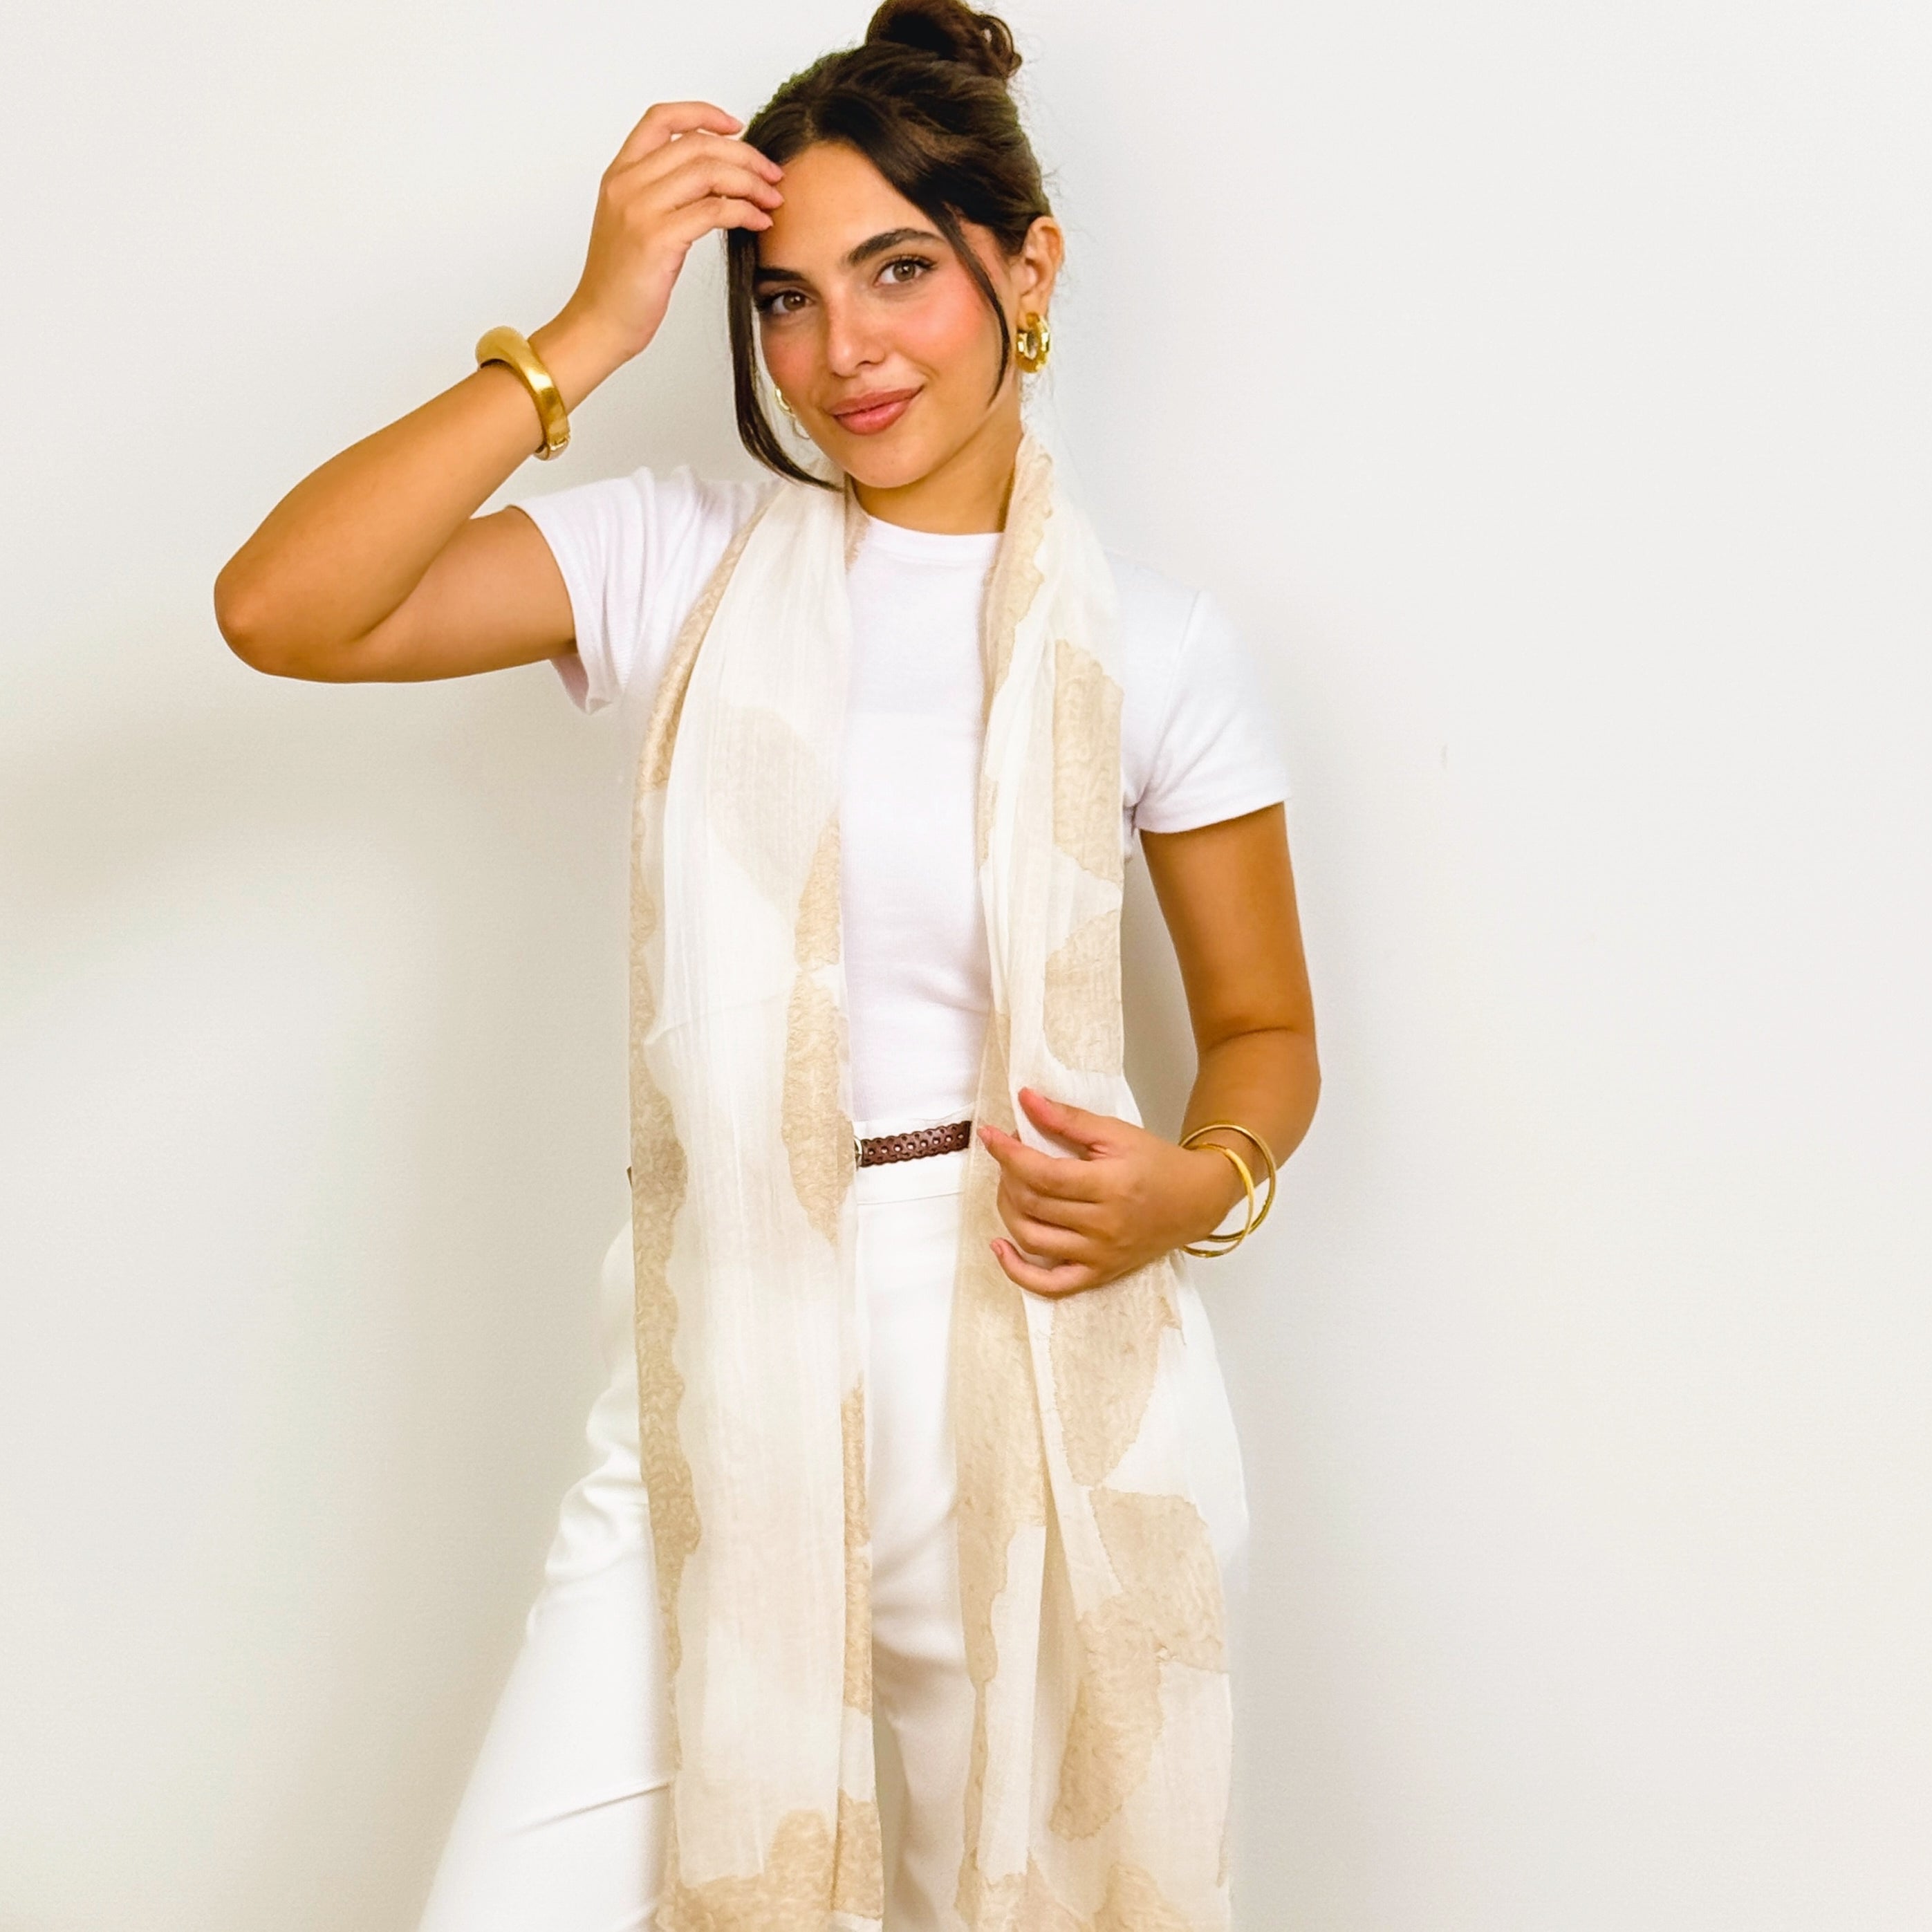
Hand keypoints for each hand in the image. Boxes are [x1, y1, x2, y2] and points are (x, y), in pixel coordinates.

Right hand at [552, 101, 784, 367]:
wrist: (599, 322)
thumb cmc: (621, 282)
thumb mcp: (635, 223)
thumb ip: (663, 193)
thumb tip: (714, 177)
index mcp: (619, 173)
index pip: (661, 118)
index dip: (703, 114)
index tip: (737, 127)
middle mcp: (626, 183)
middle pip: (696, 144)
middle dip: (744, 155)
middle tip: (771, 175)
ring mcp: (640, 209)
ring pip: (708, 172)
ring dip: (750, 182)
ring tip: (772, 199)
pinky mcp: (657, 239)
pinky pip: (714, 210)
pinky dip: (744, 212)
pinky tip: (759, 221)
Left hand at [978, 1087, 1245, 1296]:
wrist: (1195, 1201)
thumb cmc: (1156, 1163)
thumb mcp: (1116, 1132)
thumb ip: (1068, 1118)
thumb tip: (1025, 1099)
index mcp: (1111, 1185)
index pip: (1043, 1174)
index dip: (1008, 1154)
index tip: (989, 1135)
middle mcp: (1104, 1226)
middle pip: (1033, 1205)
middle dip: (1008, 1175)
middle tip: (1009, 1155)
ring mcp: (1100, 1256)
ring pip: (1033, 1239)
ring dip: (1007, 1211)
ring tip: (1008, 1186)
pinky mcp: (1098, 1274)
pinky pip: (1050, 1285)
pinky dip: (1018, 1271)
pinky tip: (1000, 1246)